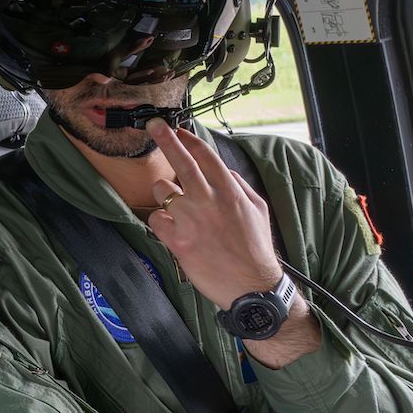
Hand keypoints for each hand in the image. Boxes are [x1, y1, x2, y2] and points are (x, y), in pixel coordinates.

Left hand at [143, 121, 283, 308]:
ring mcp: (191, 219)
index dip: (189, 140)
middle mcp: (208, 200)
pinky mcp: (177, 240)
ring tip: (176, 209)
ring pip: (161, 190)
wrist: (251, 286)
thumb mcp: (258, 210)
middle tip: (154, 125)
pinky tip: (173, 230)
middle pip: (181, 162)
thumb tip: (222, 170)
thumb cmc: (254, 249)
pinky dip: (161, 222)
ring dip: (163, 195)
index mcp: (229, 192)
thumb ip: (238, 186)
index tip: (179, 130)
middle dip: (166, 139)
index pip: (205, 156)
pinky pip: (156, 219)